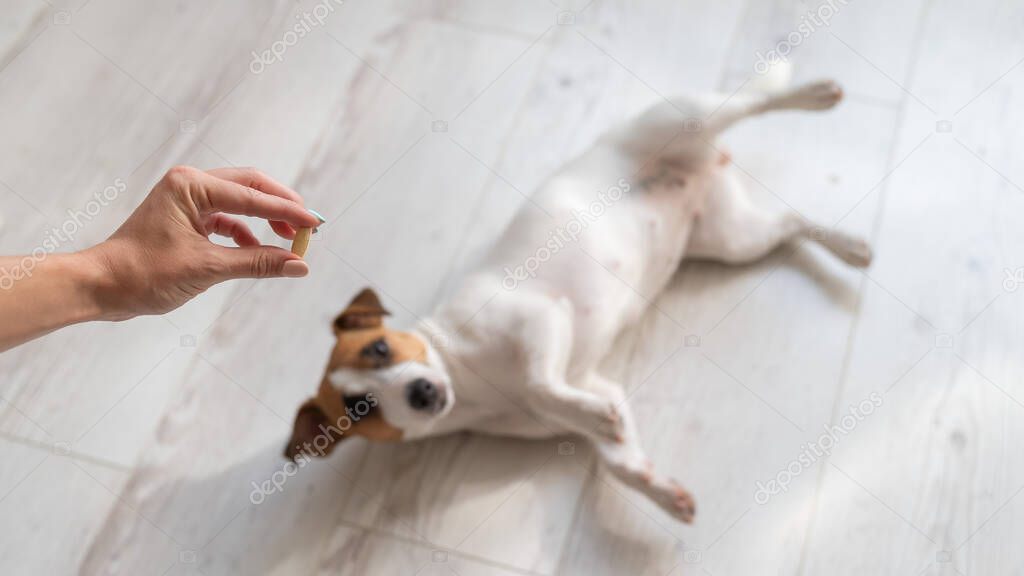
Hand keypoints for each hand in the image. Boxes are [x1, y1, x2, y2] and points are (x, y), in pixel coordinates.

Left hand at [82, 165, 321, 319]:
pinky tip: (259, 252)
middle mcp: (190, 184)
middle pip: (251, 187)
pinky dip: (246, 234)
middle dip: (281, 207)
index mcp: (191, 185)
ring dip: (266, 220)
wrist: (101, 286)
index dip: (288, 212)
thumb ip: (257, 263)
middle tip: (308, 227)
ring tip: (289, 240)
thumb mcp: (207, 268)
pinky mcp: (186, 218)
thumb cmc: (143, 273)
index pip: (253, 196)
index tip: (315, 224)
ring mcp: (187, 200)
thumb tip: (299, 265)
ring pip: (241, 202)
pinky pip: (227, 219)